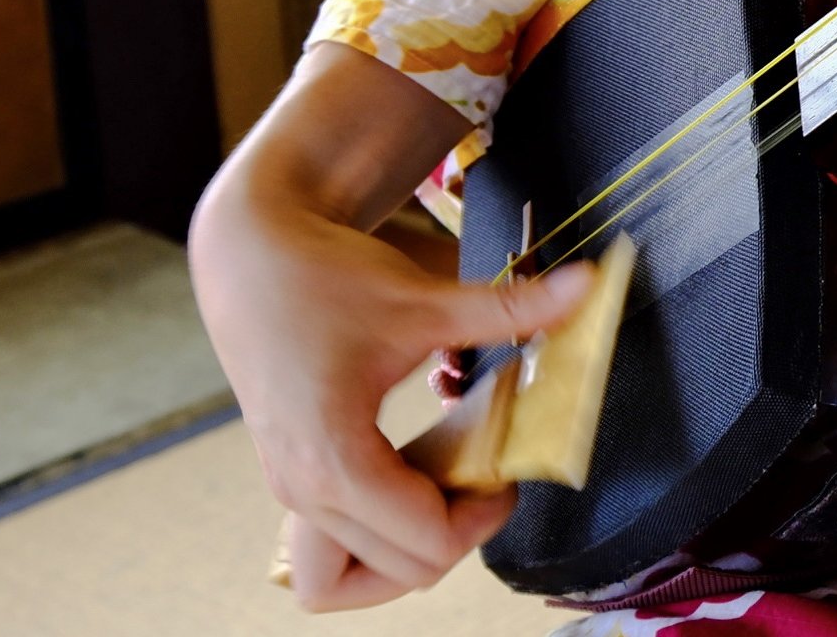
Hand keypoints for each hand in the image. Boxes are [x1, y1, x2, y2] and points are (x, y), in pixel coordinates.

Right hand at [190, 48, 593, 610]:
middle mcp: (302, 492)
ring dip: (405, 553)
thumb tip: (586, 287)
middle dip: (456, 533)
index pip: (424, 545)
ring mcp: (290, 491)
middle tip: (487, 476)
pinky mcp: (291, 478)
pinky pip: (331, 550)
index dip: (484, 517)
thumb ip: (508, 308)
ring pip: (345, 581)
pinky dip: (374, 537)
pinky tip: (412, 478)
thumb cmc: (323, 278)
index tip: (510, 473)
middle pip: (398, 573)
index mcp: (333, 462)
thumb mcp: (423, 298)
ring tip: (446, 491)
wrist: (250, 256)